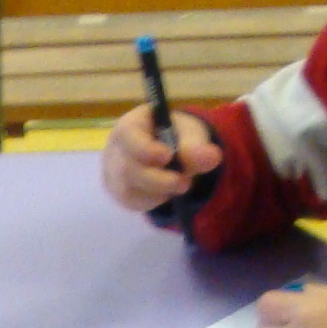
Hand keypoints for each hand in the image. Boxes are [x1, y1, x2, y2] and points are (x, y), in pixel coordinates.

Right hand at [101, 105, 218, 213]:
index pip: (128, 136)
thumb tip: (212, 157)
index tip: (167, 156)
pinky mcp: (119, 191)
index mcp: (130, 125)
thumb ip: (197, 146)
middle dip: (157, 179)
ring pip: (128, 189)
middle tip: (184, 184)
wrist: (167, 150)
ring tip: (180, 186)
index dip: (145, 148)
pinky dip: (153, 201)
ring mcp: (114, 173)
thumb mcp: (189, 134)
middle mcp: (116, 149)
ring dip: (157, 192)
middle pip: (127, 168)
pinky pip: (132, 202)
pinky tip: (167, 194)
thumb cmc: (175, 136)